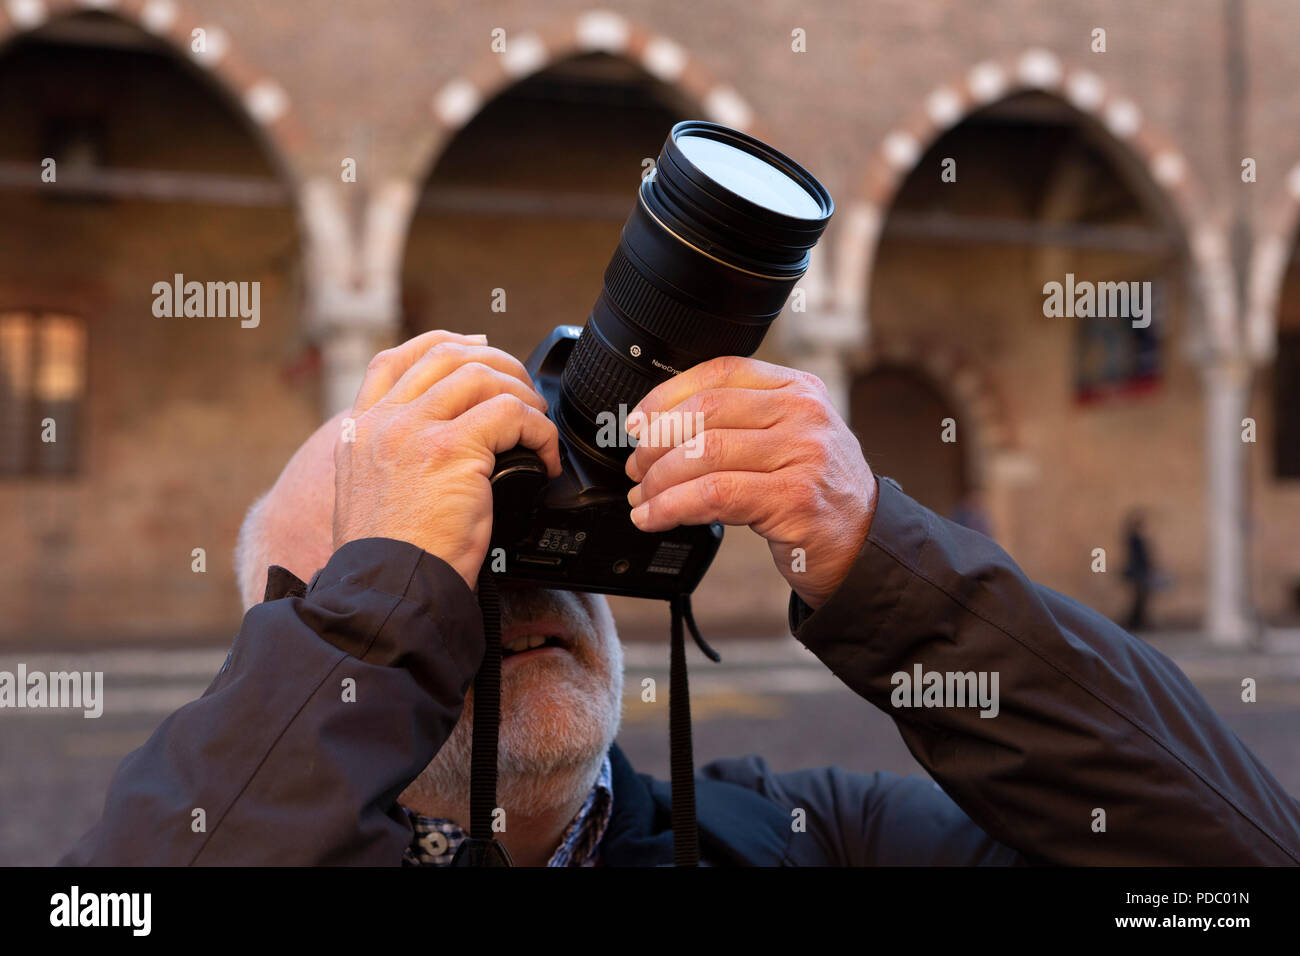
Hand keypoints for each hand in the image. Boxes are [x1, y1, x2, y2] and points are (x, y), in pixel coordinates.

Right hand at [333, 330, 560, 589]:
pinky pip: (511, 414)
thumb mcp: (371, 497)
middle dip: (499, 366)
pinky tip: (543, 458)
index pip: (396, 359)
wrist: (388, 594)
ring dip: (524, 397)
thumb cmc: (392, 562)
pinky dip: (539, 431)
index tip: (480, 350)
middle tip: (525, 394)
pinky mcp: (450, 450)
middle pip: (448, 356)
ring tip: (538, 429)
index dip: (444, 344)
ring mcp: (414, 431)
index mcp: (361, 430)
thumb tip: (443, 438)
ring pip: (483, 377)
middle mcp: (383, 422)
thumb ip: (394, 459)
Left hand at [624, 356, 876, 609]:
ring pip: (704, 453)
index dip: (667, 395)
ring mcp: (803, 454)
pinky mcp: (794, 499)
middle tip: (637, 469)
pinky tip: (654, 518)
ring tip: (642, 498)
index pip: (721, 373)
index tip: (638, 423)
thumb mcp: (789, 441)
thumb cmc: (817, 495)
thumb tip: (660, 428)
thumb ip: (742, 424)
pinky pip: (714, 495)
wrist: (865, 546)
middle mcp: (804, 413)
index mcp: (798, 388)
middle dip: (656, 442)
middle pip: (706, 411)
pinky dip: (671, 507)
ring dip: (658, 480)